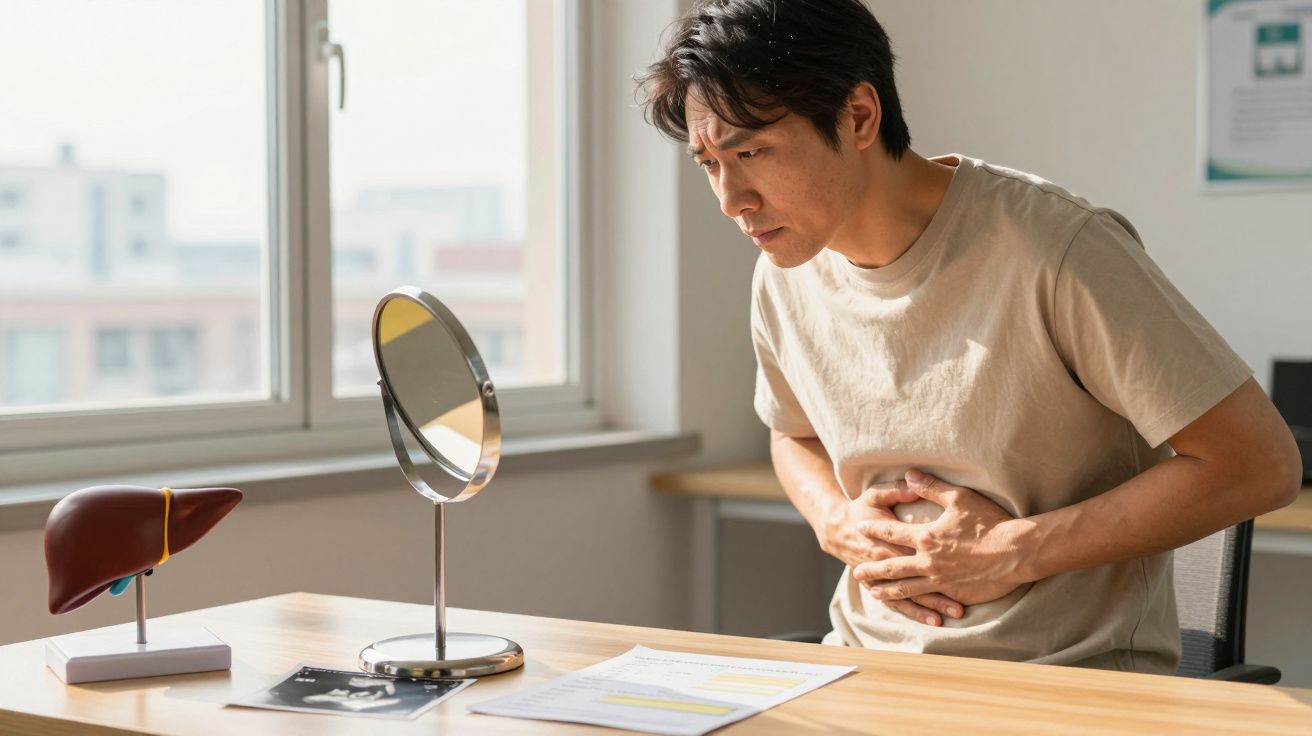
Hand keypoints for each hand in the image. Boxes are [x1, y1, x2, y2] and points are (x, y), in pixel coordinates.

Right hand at [818, 481, 965, 625]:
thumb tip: (915, 482)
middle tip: (963, 599)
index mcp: (888, 538)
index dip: (935, 557)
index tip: (959, 563)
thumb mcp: (875, 495)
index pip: (914, 550)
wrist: (838, 528)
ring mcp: (882, 577)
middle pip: (916, 578)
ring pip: (910, 594)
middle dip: (939, 590)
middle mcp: (886, 561)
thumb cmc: (862, 509)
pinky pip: (898, 603)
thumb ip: (896, 489)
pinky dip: (915, 612)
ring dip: (932, 605)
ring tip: (954, 613)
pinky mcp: (880, 586)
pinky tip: (933, 620)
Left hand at [851, 469, 1029, 605]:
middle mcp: (928, 561)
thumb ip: (930, 487)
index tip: (860, 528)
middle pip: (891, 567)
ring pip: (906, 588)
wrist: (1017, 552)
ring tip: (873, 593)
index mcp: (926, 537)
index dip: (874, 529)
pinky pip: (929, 600)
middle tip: (855, 572)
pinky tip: (908, 607)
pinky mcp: (954, 594)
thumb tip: (909, 474)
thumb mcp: (959, 498)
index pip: (891, 533)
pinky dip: (915, 605)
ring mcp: (940, 580)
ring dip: (887, 591)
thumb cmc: (989, 522)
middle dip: (871, 569)